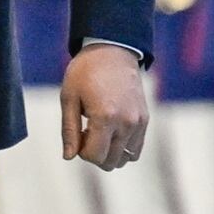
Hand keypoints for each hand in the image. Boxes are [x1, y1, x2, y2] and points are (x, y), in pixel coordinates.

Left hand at [60, 44, 151, 169]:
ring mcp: (138, 122)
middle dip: (94, 154)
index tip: (78, 133)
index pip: (94, 156)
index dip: (81, 151)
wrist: (112, 50)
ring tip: (100, 131)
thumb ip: (69, 130)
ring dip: (109, 152)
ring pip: (125, 158)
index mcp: (105, 117)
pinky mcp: (145, 119)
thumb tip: (69, 157)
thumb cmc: (86, 72)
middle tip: (87, 132)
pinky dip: (122, 148)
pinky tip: (112, 130)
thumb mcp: (69, 98)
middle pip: (110, 162)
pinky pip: (136, 149)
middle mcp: (126, 122)